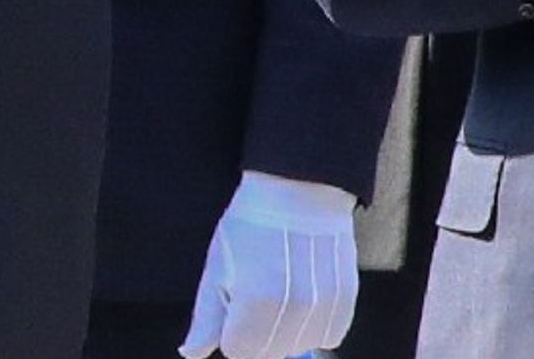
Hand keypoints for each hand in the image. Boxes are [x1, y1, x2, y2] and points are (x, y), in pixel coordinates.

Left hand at [180, 172, 357, 358]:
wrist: (297, 193)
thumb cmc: (248, 228)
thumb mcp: (216, 267)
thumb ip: (206, 318)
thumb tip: (190, 354)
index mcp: (255, 300)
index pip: (238, 352)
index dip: (229, 333)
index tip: (231, 307)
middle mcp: (294, 309)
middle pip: (268, 354)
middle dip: (254, 335)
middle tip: (253, 294)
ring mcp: (324, 306)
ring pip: (298, 348)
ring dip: (284, 332)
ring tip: (278, 291)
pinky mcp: (346, 301)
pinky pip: (328, 337)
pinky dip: (312, 326)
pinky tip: (301, 296)